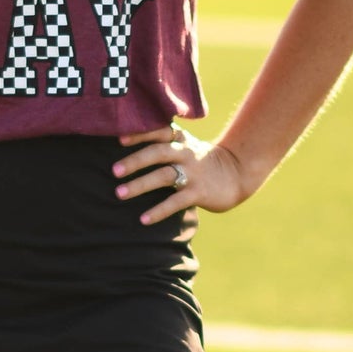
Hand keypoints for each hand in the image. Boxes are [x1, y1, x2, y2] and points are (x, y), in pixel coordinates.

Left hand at [113, 124, 251, 224]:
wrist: (238, 173)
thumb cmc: (202, 160)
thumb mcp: (186, 146)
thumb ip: (164, 144)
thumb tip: (125, 143)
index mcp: (181, 139)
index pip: (159, 131)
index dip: (140, 134)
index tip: (119, 139)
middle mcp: (186, 153)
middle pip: (158, 152)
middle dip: (135, 161)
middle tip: (114, 171)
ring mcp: (193, 173)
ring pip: (164, 176)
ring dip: (140, 184)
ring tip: (120, 193)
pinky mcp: (199, 192)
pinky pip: (175, 202)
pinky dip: (158, 211)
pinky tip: (143, 219)